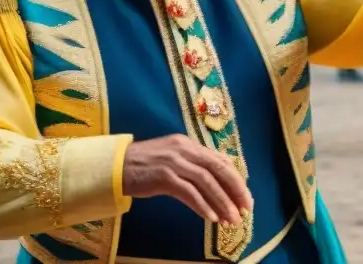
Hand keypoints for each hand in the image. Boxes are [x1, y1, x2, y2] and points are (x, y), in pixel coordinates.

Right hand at [121, 135, 252, 225]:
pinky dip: (203, 206)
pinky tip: (212, 218)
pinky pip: (189, 193)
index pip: (220, 160)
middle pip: (218, 169)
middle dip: (235, 190)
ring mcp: (174, 162)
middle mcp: (184, 149)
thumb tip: (218, 178)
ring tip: (232, 219)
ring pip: (206, 182)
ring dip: (222, 202)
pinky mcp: (163, 177)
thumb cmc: (145, 165)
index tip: (246, 197)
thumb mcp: (172, 157)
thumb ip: (193, 163)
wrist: (116, 166)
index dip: (236, 179)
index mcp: (188, 144)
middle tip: (246, 209)